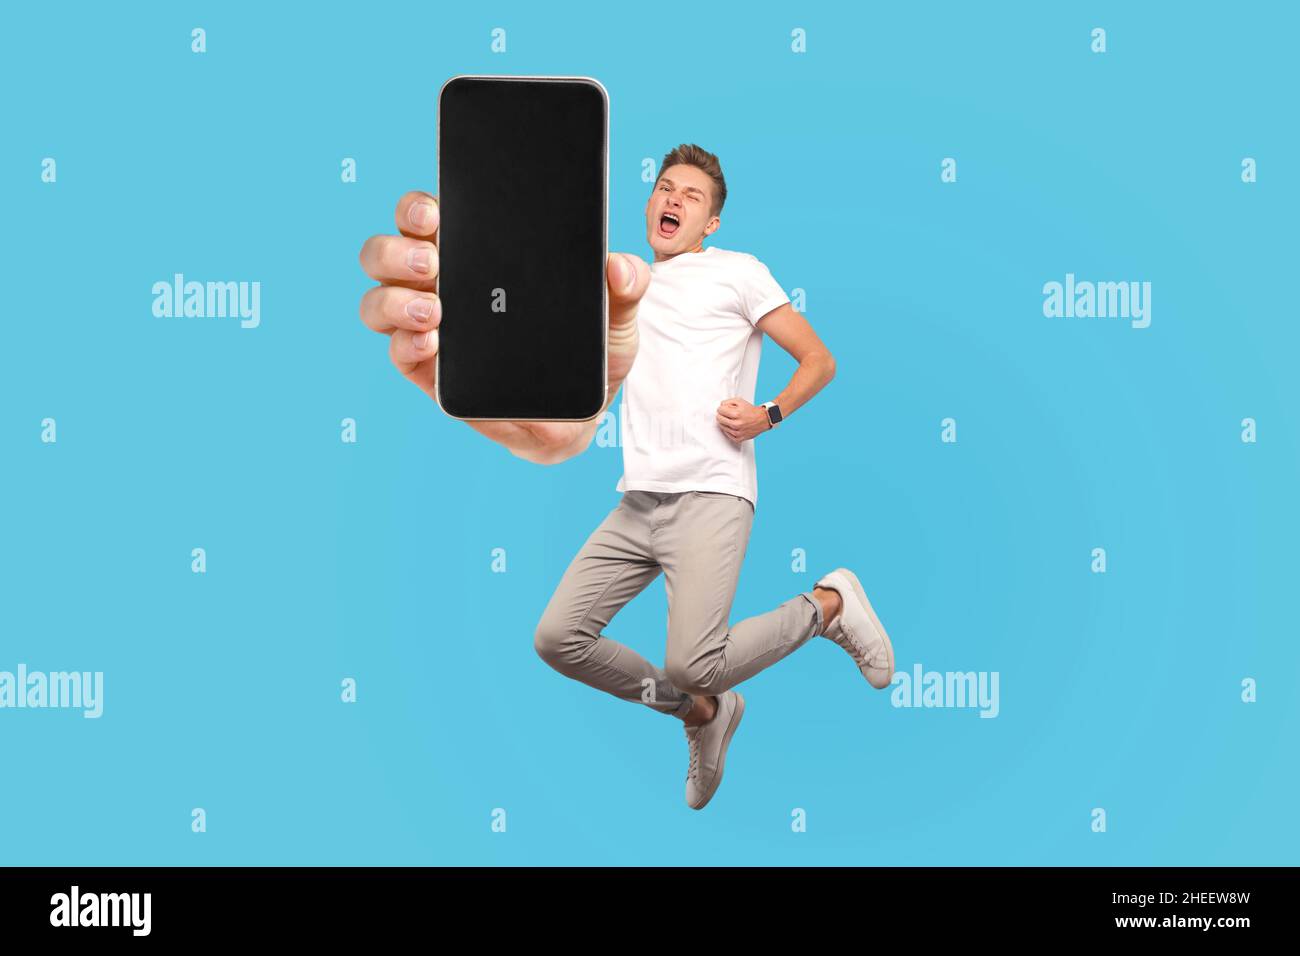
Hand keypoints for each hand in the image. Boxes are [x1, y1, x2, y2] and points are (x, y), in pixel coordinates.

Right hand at [359, 190, 648, 463]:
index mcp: (476, 257)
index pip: (427, 218)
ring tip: (435, 312)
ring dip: (394, 301)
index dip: (417, 207)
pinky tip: (431, 343)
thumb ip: (626, 286)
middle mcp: (440, 286)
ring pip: (379, 302)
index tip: (435, 213)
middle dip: (396, 250)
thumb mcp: (616, 315)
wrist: (581, 414)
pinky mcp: (430, 373)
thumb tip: (620, 267)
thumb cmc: (588, 352)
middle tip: (432, 262)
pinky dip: (405, 345)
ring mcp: (429, 329)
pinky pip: (399, 353)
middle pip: (387, 253)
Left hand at [715, 397, 771, 442]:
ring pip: (722, 427)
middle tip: (726, 414)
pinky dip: (729, 430)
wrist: (763, 420)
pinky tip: (733, 426)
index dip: (721, 408)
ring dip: (725, 423)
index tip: (724, 408)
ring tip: (732, 419)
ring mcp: (738, 432)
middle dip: (721, 415)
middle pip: (719, 419)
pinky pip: (727, 434)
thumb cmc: (751, 411)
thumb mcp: (740, 401)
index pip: (720, 410)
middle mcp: (737, 424)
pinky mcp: (739, 439)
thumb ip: (728, 402)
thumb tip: (720, 406)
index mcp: (737, 414)